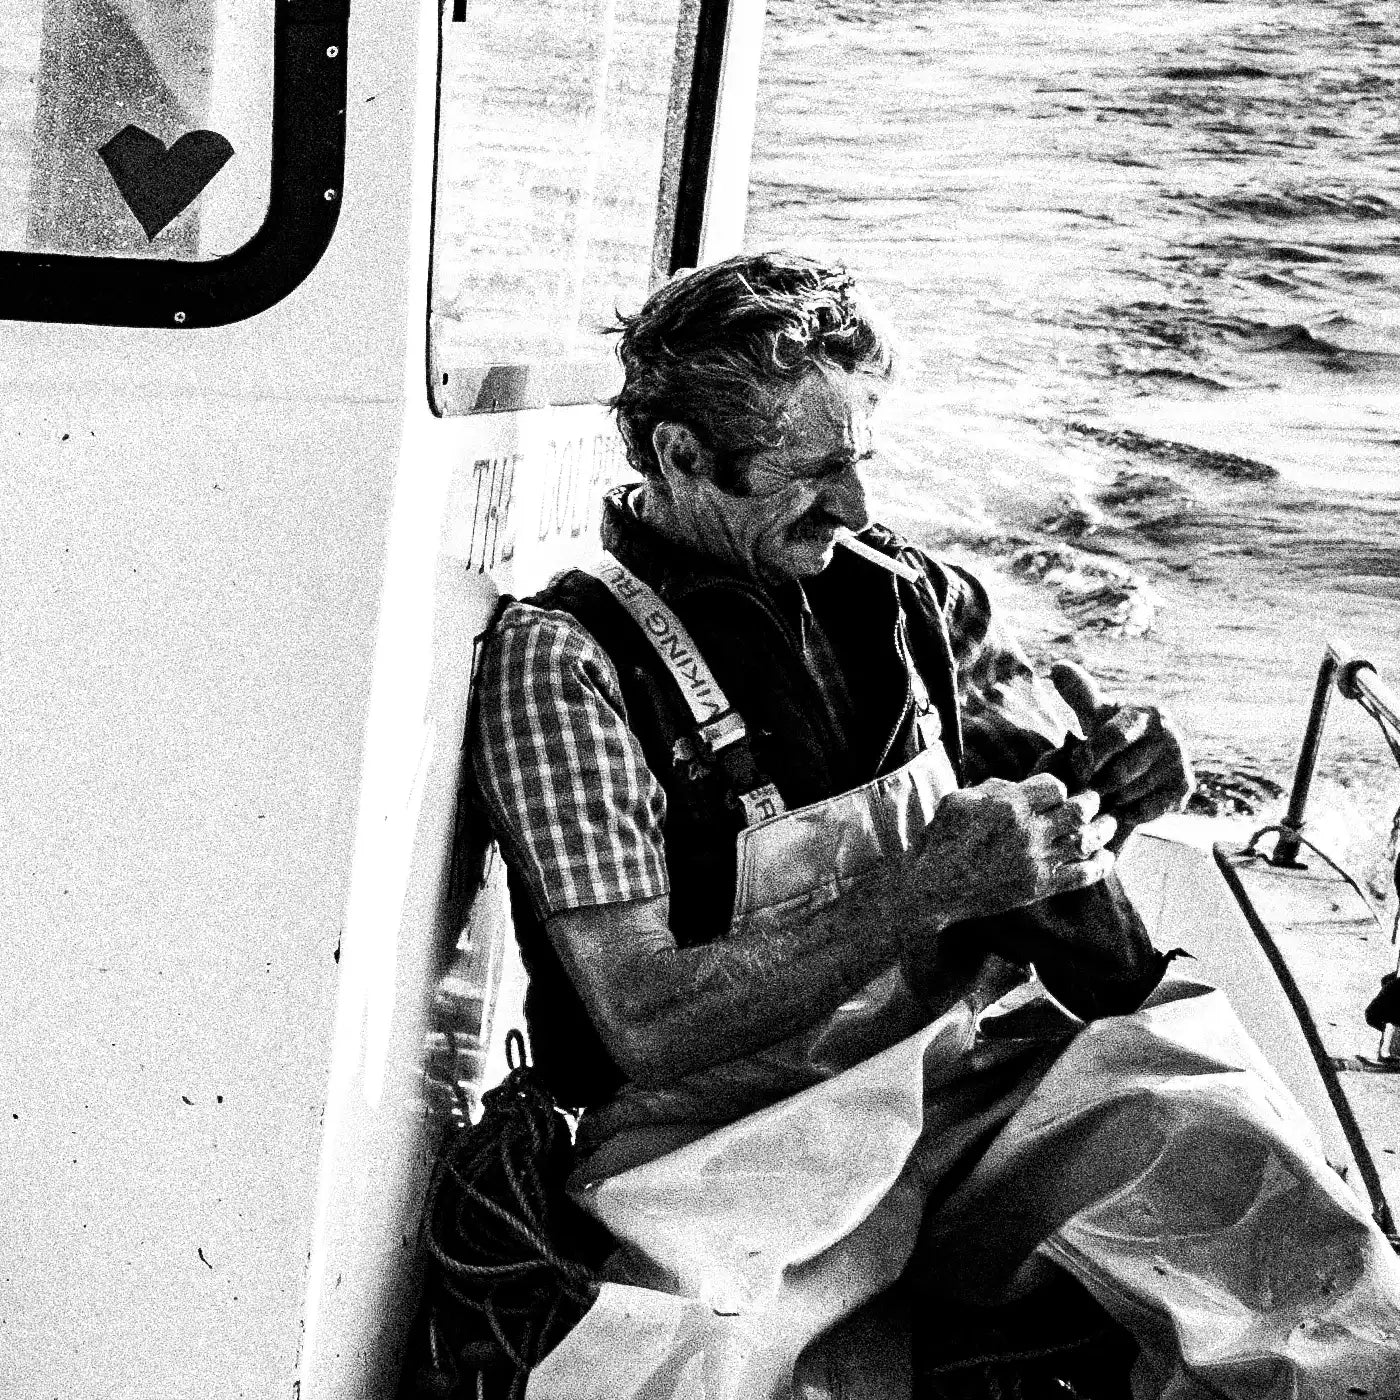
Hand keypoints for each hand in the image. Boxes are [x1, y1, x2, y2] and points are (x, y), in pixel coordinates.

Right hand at [911, 773, 1116, 925]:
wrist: (934, 888)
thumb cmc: (941, 840)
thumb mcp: (958, 799)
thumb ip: (992, 788)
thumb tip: (1018, 786)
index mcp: (1009, 805)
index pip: (1055, 785)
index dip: (1058, 785)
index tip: (1055, 791)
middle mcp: (1028, 831)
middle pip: (1079, 809)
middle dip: (1090, 801)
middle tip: (1093, 800)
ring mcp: (1037, 861)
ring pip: (1086, 840)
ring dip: (1103, 830)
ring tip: (1109, 823)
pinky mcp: (1039, 887)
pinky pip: (1081, 876)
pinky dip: (1100, 866)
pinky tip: (1107, 857)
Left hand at [1049, 662, 1193, 844]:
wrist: (1144, 760)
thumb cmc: (1111, 732)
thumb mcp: (1094, 712)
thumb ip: (1077, 692)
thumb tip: (1057, 667)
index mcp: (1146, 713)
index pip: (1112, 737)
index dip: (1088, 756)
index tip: (1077, 766)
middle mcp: (1169, 735)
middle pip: (1118, 772)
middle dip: (1095, 782)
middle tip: (1086, 785)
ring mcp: (1179, 762)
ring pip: (1129, 793)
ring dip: (1108, 799)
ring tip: (1101, 794)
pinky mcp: (1184, 788)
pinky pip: (1144, 811)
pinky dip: (1125, 813)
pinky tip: (1118, 805)